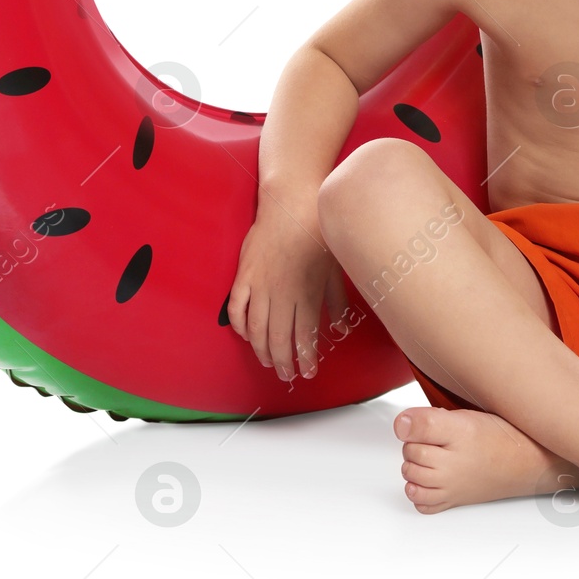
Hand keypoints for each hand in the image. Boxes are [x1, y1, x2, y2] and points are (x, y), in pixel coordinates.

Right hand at [227, 205, 350, 382]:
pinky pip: (237, 307)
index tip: (308, 371)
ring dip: (262, 350)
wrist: (292, 202)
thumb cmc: (317, 231)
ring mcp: (260, 285)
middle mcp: (282, 295)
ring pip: (257, 330)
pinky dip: (239, 325)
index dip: (305, 359)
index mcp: (306, 295)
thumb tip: (341, 327)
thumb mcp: (335, 267)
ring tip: (267, 361)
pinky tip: (245, 335)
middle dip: (283, 363)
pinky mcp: (244, 275)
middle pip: (279, 340)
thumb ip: (337, 300)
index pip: (304, 337)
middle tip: (285, 375)